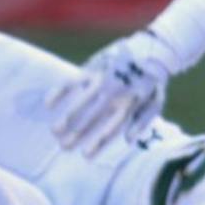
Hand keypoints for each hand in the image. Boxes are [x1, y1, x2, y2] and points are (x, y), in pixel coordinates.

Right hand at [47, 31, 173, 154]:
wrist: (153, 49)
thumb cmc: (153, 81)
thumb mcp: (155, 103)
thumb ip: (143, 122)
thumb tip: (128, 140)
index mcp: (130, 104)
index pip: (112, 128)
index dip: (98, 143)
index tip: (85, 156)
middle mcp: (115, 93)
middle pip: (93, 118)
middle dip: (78, 134)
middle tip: (64, 147)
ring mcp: (103, 80)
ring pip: (82, 101)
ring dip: (68, 117)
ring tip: (55, 131)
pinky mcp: (94, 67)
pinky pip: (73, 80)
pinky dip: (60, 91)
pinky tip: (48, 104)